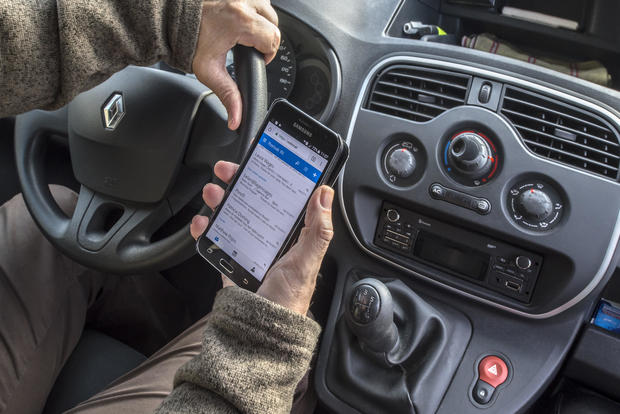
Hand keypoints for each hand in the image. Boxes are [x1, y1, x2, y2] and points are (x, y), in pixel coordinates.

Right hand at [190, 161, 334, 314]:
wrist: (261, 330)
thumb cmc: (288, 300)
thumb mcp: (306, 262)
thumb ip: (317, 230)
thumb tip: (325, 195)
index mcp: (293, 234)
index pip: (284, 197)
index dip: (272, 176)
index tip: (261, 160)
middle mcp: (271, 237)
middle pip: (254, 201)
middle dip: (239, 182)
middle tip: (227, 171)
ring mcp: (250, 247)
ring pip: (234, 215)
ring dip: (220, 200)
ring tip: (212, 193)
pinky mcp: (231, 260)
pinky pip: (217, 239)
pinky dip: (206, 228)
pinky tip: (202, 223)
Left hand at [193, 0, 279, 129]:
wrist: (170, 18)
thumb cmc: (187, 40)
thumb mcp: (209, 72)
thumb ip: (228, 96)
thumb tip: (236, 120)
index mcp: (241, 22)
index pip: (273, 40)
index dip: (267, 53)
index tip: (255, 57)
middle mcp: (244, 2)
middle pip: (273, 24)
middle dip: (264, 38)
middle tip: (247, 46)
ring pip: (267, 10)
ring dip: (260, 22)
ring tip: (243, 33)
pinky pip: (256, 0)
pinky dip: (252, 10)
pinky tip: (238, 20)